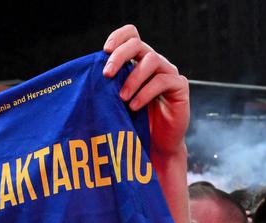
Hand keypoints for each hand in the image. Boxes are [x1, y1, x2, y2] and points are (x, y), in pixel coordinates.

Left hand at [103, 25, 188, 155]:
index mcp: (138, 61)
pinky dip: (146, 93)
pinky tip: (134, 106)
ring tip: (122, 98)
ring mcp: (168, 72)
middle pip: (137, 44)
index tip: (104, 51)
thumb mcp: (116, 101)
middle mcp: (154, 63)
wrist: (156, 144)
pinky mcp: (179, 86)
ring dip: (133, 78)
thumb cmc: (134, 123)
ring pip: (151, 60)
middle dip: (120, 56)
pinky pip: (162, 81)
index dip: (118, 37)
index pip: (131, 35)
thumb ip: (109, 86)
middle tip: (107, 74)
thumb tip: (86, 77)